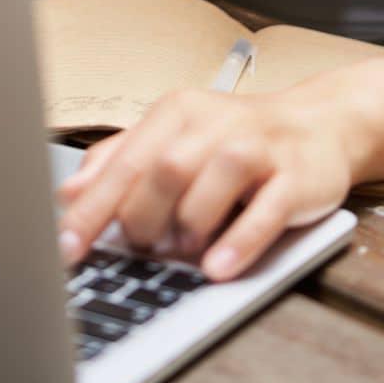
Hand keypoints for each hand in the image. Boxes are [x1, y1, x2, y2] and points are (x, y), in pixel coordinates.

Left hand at [53, 83, 359, 281]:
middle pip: (163, 170)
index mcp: (177, 114)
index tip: (65, 250)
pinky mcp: (296, 178)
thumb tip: (69, 194)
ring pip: (211, 183)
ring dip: (188, 226)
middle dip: (143, 218)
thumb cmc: (234, 138)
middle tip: (141, 245)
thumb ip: (121, 160)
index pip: (124, 162)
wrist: (318, 123)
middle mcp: (215, 124)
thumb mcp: (174, 138)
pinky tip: (216, 268)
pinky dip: (238, 243)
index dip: (92, 210)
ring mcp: (258, 148)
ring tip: (180, 251)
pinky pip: (266, 212)